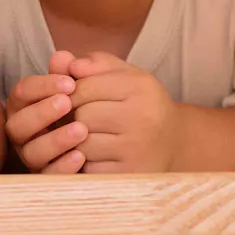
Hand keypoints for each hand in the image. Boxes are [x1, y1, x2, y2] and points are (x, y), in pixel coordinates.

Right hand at [4, 51, 88, 173]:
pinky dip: (63, 167)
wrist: (117, 137)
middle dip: (41, 112)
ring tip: (81, 130)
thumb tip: (63, 57)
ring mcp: (34, 158)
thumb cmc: (95, 104)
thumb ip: (75, 69)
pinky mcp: (50, 179)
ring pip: (31, 153)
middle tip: (67, 103)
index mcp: (26, 106)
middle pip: (17, 125)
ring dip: (54, 141)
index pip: (21, 92)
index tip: (69, 82)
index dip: (41, 86)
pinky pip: (49, 177)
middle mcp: (24, 133)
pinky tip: (82, 155)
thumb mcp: (90, 83)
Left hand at [68, 52, 179, 173]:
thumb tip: (59, 59)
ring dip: (77, 142)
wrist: (175, 143)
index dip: (69, 93)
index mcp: (140, 87)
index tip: (72, 98)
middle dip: (73, 118)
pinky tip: (97, 157)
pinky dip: (86, 164)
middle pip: (82, 115)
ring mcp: (138, 149)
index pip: (84, 86)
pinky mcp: (130, 175)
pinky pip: (90, 169)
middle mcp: (143, 117)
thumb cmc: (140, 103)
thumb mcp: (123, 75)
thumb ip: (92, 64)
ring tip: (87, 137)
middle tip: (78, 120)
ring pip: (83, 143)